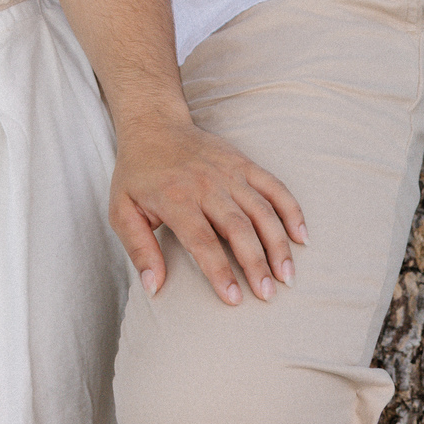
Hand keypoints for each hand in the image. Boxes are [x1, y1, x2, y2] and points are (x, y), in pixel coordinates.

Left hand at [108, 114, 307, 305]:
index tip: (234, 299)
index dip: (219, 271)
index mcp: (175, 197)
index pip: (202, 240)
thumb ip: (138, 249)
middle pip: (238, 228)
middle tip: (268, 295)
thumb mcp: (121, 210)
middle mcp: (206, 184)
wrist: (153, 124)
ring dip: (278, 243)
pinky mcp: (243, 163)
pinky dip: (291, 210)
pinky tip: (301, 236)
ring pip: (261, 209)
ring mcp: (228, 171)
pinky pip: (274, 186)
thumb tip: (153, 287)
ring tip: (287, 276)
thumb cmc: (137, 173)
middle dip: (256, 263)